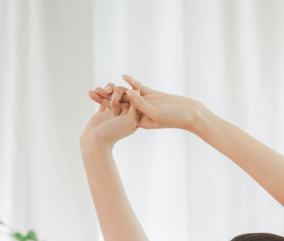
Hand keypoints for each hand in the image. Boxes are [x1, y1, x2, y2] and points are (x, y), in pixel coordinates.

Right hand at [79, 91, 140, 149]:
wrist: (96, 142)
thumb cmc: (114, 132)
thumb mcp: (130, 119)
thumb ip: (135, 106)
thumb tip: (138, 90)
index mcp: (134, 117)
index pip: (132, 99)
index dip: (126, 93)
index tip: (119, 92)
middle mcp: (125, 115)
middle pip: (122, 97)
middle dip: (114, 91)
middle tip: (107, 91)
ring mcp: (113, 114)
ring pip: (111, 97)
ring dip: (104, 93)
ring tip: (98, 90)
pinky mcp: (103, 114)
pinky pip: (101, 102)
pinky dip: (97, 97)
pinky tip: (91, 92)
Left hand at [87, 74, 202, 131]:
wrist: (192, 114)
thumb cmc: (176, 118)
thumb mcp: (156, 113)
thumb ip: (141, 104)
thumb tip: (128, 93)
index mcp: (139, 121)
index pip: (119, 112)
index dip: (106, 105)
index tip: (95, 99)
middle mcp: (140, 112)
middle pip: (120, 103)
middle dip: (106, 98)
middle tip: (92, 92)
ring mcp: (146, 102)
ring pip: (128, 94)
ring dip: (117, 89)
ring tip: (104, 85)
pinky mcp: (153, 95)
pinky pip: (140, 87)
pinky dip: (132, 82)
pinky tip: (124, 75)